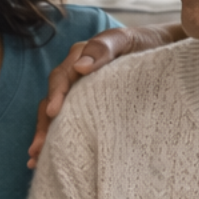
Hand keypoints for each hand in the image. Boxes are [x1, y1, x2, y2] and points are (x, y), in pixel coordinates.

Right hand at [28, 24, 182, 167]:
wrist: (162, 48)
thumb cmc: (145, 43)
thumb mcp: (126, 41)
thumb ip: (104, 48)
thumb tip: (79, 67)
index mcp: (81, 56)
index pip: (61, 78)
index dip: (56, 95)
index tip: (54, 113)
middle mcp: (75, 73)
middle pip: (52, 98)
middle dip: (43, 124)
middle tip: (37, 148)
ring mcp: (80, 90)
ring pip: (55, 111)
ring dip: (45, 133)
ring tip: (35, 157)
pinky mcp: (87, 103)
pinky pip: (68, 118)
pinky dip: (57, 134)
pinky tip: (48, 154)